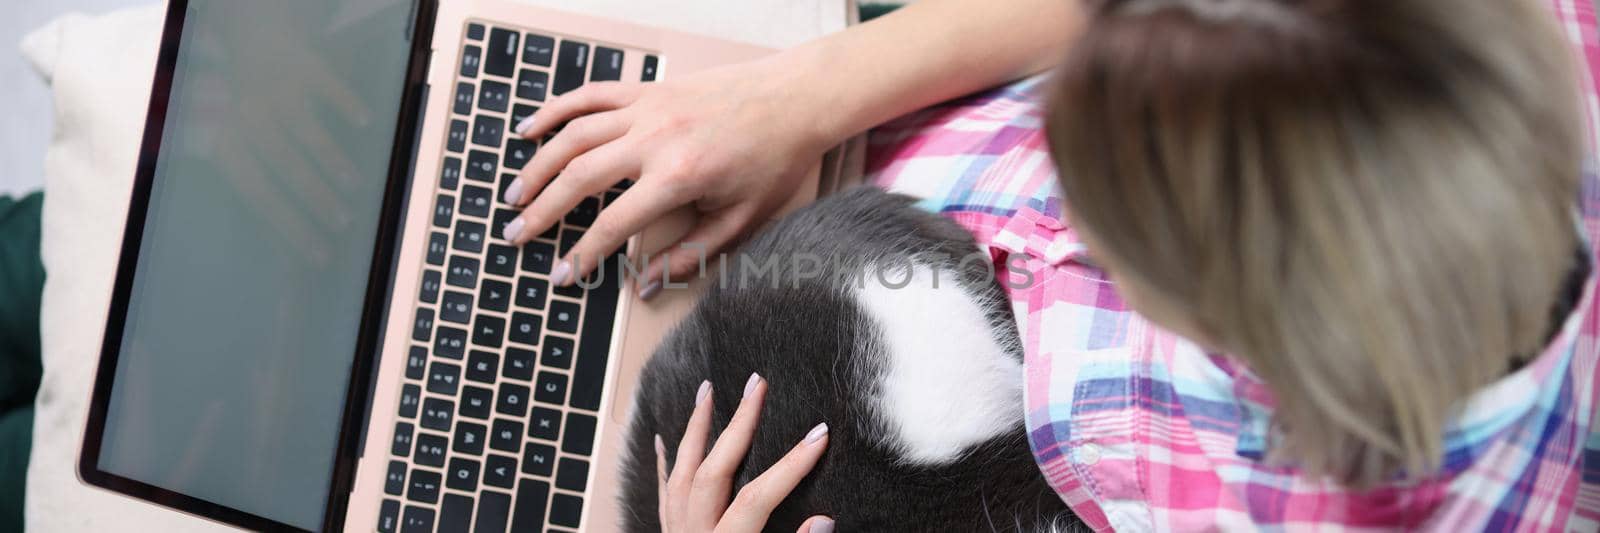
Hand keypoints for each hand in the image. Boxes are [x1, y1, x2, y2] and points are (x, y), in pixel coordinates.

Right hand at [500, 59, 834, 296]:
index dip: (581, 254)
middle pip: (579, 177)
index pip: (614, 224)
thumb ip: (689, 255)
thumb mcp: (741, 221)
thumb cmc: (773, 162)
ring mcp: (647, 109)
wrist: (795, 100)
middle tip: (516, 236)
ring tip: (514, 196)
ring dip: (537, 166)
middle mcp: (654, 139)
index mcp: (678, 177)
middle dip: (542, 211)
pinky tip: (529, 131)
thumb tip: (642, 285)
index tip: (559, 275)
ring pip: (573, 135)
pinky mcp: (647, 89)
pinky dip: (555, 111)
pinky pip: (589, 96)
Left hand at [656, 375, 832, 532]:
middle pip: (713, 472)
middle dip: (738, 425)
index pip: (758, 499)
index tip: (820, 435)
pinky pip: (662, 492)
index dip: (790, 467)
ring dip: (696, 429)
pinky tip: (663, 439)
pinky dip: (665, 462)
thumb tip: (825, 520)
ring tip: (707, 392)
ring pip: (682, 473)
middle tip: (757, 385)